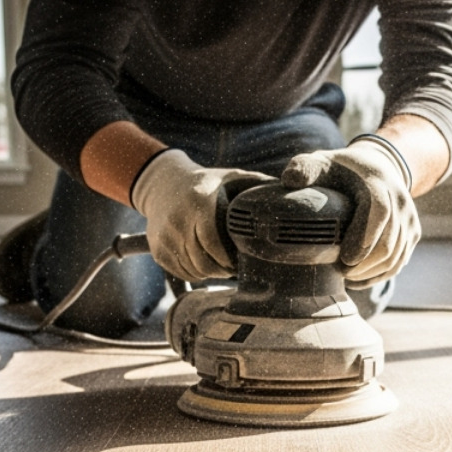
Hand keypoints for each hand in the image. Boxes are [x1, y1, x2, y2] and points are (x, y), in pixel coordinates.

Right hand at [130, 149, 273, 281]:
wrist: (162, 184)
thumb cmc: (207, 183)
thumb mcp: (231, 177)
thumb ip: (259, 184)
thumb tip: (294, 192)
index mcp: (198, 201)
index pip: (211, 239)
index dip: (227, 257)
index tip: (240, 261)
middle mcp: (177, 219)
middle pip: (202, 260)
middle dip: (222, 270)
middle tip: (235, 268)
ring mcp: (164, 236)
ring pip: (193, 270)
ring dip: (211, 274)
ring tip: (222, 266)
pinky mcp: (157, 249)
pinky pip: (181, 272)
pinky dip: (196, 274)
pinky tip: (206, 264)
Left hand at [281, 137, 420, 285]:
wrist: (379, 166)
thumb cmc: (343, 169)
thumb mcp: (321, 162)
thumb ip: (304, 168)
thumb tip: (290, 180)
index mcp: (378, 182)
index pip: (380, 211)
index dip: (364, 237)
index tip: (345, 259)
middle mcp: (400, 200)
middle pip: (389, 242)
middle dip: (364, 264)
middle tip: (340, 273)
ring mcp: (409, 219)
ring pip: (395, 257)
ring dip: (370, 273)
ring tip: (346, 277)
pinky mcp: (412, 234)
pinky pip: (398, 263)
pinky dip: (378, 276)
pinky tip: (357, 280)